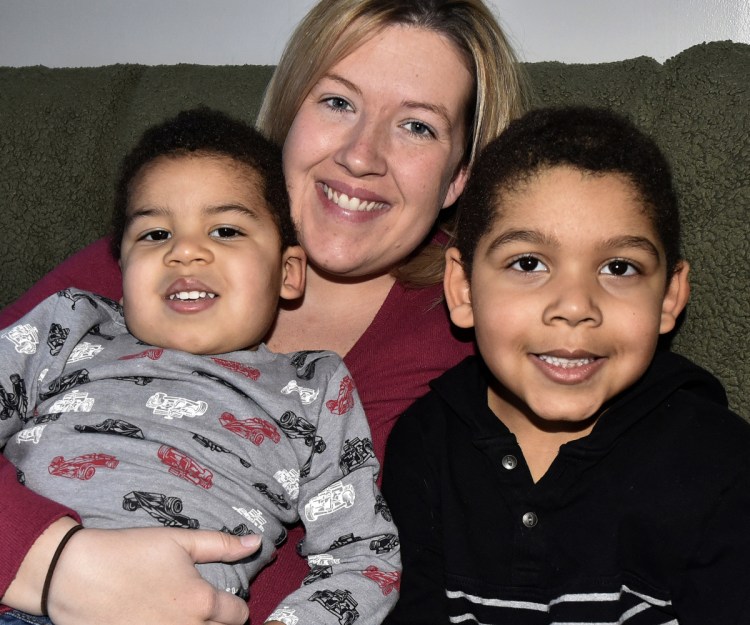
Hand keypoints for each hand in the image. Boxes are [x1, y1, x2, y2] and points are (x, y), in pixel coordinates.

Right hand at [45, 525, 259, 624]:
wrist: (75, 574)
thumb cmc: (130, 552)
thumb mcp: (179, 541)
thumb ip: (222, 545)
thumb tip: (257, 542)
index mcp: (200, 602)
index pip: (239, 616)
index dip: (236, 607)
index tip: (225, 601)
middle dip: (220, 624)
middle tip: (207, 613)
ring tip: (189, 618)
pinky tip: (163, 623)